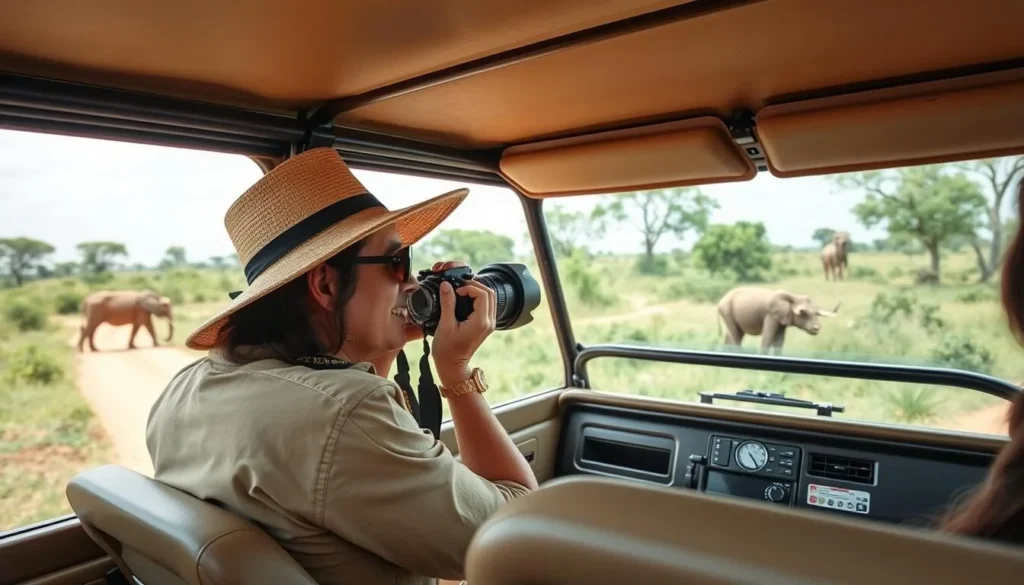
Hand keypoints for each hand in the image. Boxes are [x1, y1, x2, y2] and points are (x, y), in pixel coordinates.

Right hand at [429, 261, 495, 383]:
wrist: (452, 366)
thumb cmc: (447, 350)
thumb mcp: (445, 325)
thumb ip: (447, 303)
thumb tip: (446, 285)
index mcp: (481, 322)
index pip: (483, 294)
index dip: (469, 287)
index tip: (456, 290)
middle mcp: (489, 322)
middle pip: (490, 294)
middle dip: (475, 286)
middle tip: (459, 286)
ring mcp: (489, 324)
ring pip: (490, 299)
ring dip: (477, 291)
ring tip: (461, 291)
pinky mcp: (485, 325)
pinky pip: (487, 306)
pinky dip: (477, 298)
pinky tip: (464, 299)